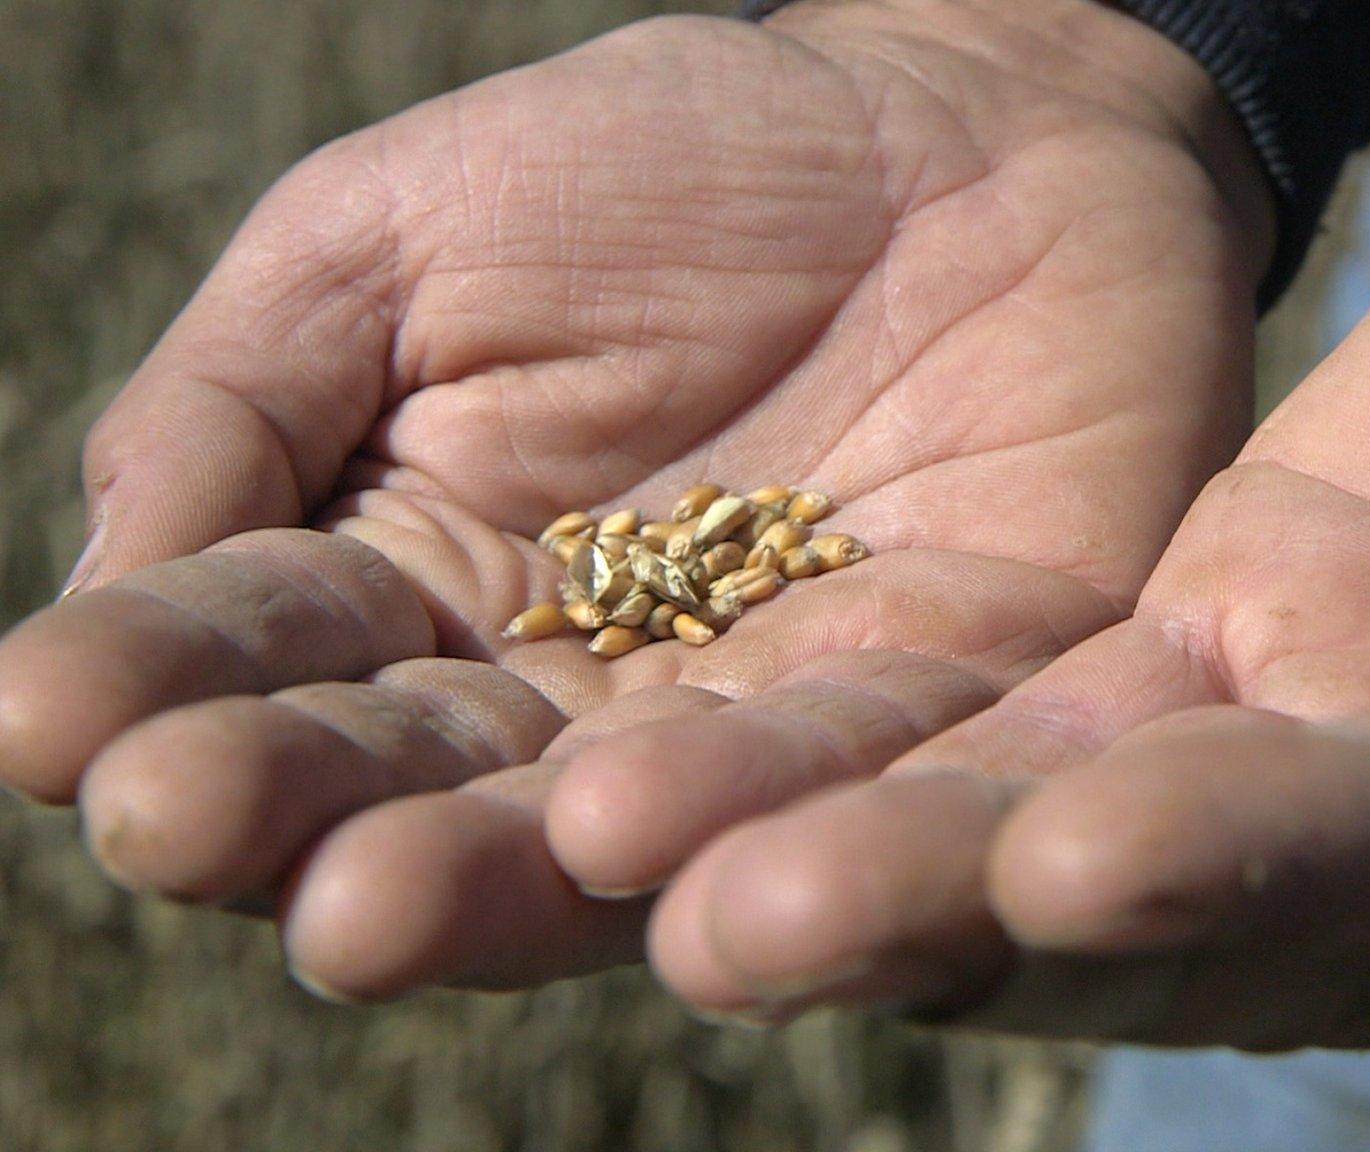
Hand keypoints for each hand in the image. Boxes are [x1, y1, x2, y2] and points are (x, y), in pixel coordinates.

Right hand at [0, 0, 1269, 1001]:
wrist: (967, 133)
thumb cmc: (670, 162)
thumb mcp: (409, 234)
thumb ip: (254, 397)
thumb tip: (114, 587)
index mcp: (418, 582)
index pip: (271, 656)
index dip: (159, 688)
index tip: (45, 718)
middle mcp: (569, 694)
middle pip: (421, 788)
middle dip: (299, 816)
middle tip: (179, 826)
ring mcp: (749, 723)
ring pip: (614, 836)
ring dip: (493, 881)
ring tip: (373, 900)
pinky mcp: (933, 710)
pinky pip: (849, 791)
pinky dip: (756, 834)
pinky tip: (642, 857)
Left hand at [635, 7, 1369, 1045]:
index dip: (1318, 861)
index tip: (1102, 852)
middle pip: (1256, 904)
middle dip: (1003, 917)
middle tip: (748, 926)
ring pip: (1111, 831)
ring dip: (889, 863)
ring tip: (655, 879)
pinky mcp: (1265, 632)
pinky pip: (1066, 709)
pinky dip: (911, 748)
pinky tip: (716, 771)